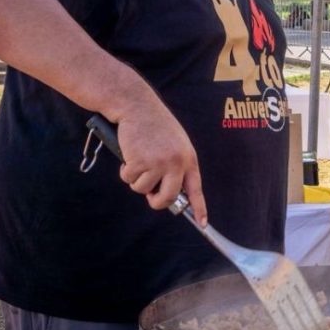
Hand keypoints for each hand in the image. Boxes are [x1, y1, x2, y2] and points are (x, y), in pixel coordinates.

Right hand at [115, 102, 206, 225]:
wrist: (137, 106)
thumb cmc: (155, 126)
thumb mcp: (174, 144)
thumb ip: (175, 166)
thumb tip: (169, 193)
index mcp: (188, 158)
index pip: (196, 188)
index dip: (199, 208)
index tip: (203, 224)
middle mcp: (176, 162)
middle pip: (169, 198)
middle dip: (157, 201)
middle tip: (150, 196)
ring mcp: (158, 163)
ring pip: (143, 189)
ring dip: (137, 180)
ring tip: (138, 159)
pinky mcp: (139, 161)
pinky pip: (129, 179)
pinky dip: (125, 171)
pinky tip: (129, 154)